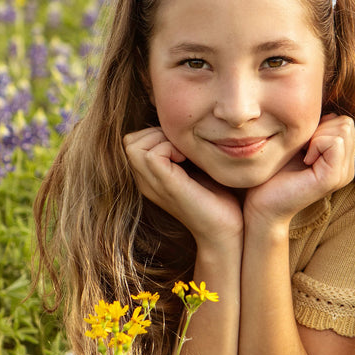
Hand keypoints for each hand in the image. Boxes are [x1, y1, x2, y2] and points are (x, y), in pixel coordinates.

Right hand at [123, 127, 243, 245]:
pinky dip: (169, 148)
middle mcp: (145, 181)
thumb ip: (183, 151)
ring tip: (183, 154)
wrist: (225, 231)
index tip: (180, 146)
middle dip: (156, 133)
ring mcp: (152, 185)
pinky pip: (152, 154)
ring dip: (162, 139)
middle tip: (181, 148)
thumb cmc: (217, 198)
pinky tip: (186, 160)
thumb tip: (186, 123)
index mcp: (149, 177)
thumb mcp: (195, 167)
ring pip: (134, 144)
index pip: (133, 141)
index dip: (155, 133)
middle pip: (130, 141)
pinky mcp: (165, 186)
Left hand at [244, 114, 354, 229]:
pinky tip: (303, 159)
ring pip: (342, 129)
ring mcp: (343, 174)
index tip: (302, 144)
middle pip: (346, 122)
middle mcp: (347, 168)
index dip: (321, 124)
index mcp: (342, 160)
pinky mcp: (332, 178)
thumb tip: (324, 107)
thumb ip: (315, 128)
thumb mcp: (298, 143)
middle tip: (302, 149)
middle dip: (320, 128)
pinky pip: (334, 141)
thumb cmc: (274, 172)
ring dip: (316, 135)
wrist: (262, 203)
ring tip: (303, 155)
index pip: (345, 121)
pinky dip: (315, 143)